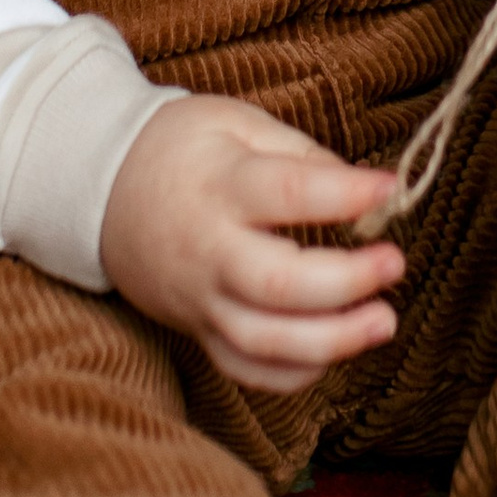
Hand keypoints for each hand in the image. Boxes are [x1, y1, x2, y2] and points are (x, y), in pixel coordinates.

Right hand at [99, 92, 404, 395]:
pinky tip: (335, 351)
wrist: (102, 190)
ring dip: (332, 340)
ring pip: (264, 340)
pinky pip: (245, 370)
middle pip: (278, 284)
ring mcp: (200, 299)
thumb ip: (301, 153)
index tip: (389, 189)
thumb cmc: (182, 149)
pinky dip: (295, 374)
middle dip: (346, 282)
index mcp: (221, 185)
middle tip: (394, 263)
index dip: (345, 193)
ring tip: (383, 321)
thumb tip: (363, 189)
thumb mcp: (236, 123)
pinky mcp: (197, 331)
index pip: (289, 193)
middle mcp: (209, 250)